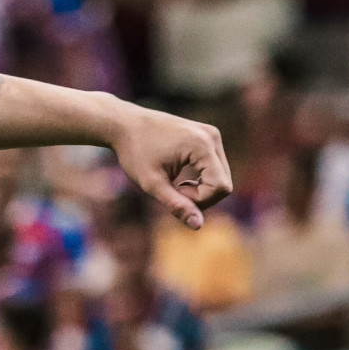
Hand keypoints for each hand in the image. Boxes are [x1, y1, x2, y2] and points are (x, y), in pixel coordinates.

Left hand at [105, 100, 231, 229]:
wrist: (124, 124)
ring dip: (201, 188)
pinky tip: (181, 176)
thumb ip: (176, 205)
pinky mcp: (208, 136)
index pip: (220, 187)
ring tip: (176, 183)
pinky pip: (215, 167)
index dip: (200, 200)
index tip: (174, 193)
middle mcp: (212, 136)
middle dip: (201, 195)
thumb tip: (198, 225)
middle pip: (224, 183)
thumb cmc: (134, 152)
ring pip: (221, 176)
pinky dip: (201, 178)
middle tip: (173, 190)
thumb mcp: (152, 183)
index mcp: (202, 145)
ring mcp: (212, 134)